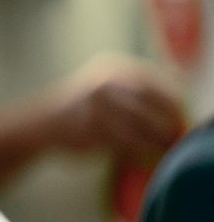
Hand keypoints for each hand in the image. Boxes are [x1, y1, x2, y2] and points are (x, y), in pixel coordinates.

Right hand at [47, 55, 183, 160]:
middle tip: (175, 132)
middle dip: (169, 120)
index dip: (172, 99)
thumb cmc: (81, 106)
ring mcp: (99, 105)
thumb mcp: (104, 84)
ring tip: (164, 145)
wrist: (41, 122)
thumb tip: (176, 102)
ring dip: (158, 137)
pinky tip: (144, 154)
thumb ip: (135, 87)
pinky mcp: (95, 129)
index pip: (155, 81)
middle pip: (153, 101)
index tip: (180, 114)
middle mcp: (106, 82)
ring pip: (143, 124)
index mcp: (112, 68)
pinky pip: (128, 141)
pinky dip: (141, 150)